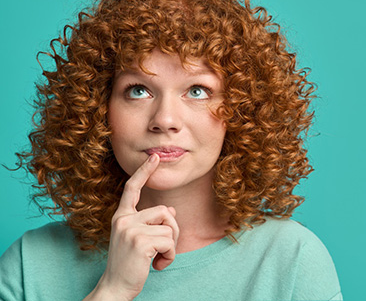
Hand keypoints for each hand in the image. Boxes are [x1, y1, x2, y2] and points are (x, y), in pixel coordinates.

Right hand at [86, 154, 178, 300]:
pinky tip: (158, 266)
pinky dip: (170, 255)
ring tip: (159, 258)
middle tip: (164, 248)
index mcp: (122, 216)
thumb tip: (171, 212)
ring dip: (171, 245)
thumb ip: (152, 223)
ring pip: (169, 226)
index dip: (144, 171)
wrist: (114, 288)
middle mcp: (124, 219)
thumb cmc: (128, 264)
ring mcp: (130, 230)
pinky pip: (169, 241)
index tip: (155, 157)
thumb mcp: (138, 239)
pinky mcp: (140, 242)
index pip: (132, 188)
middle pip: (164, 211)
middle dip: (172, 230)